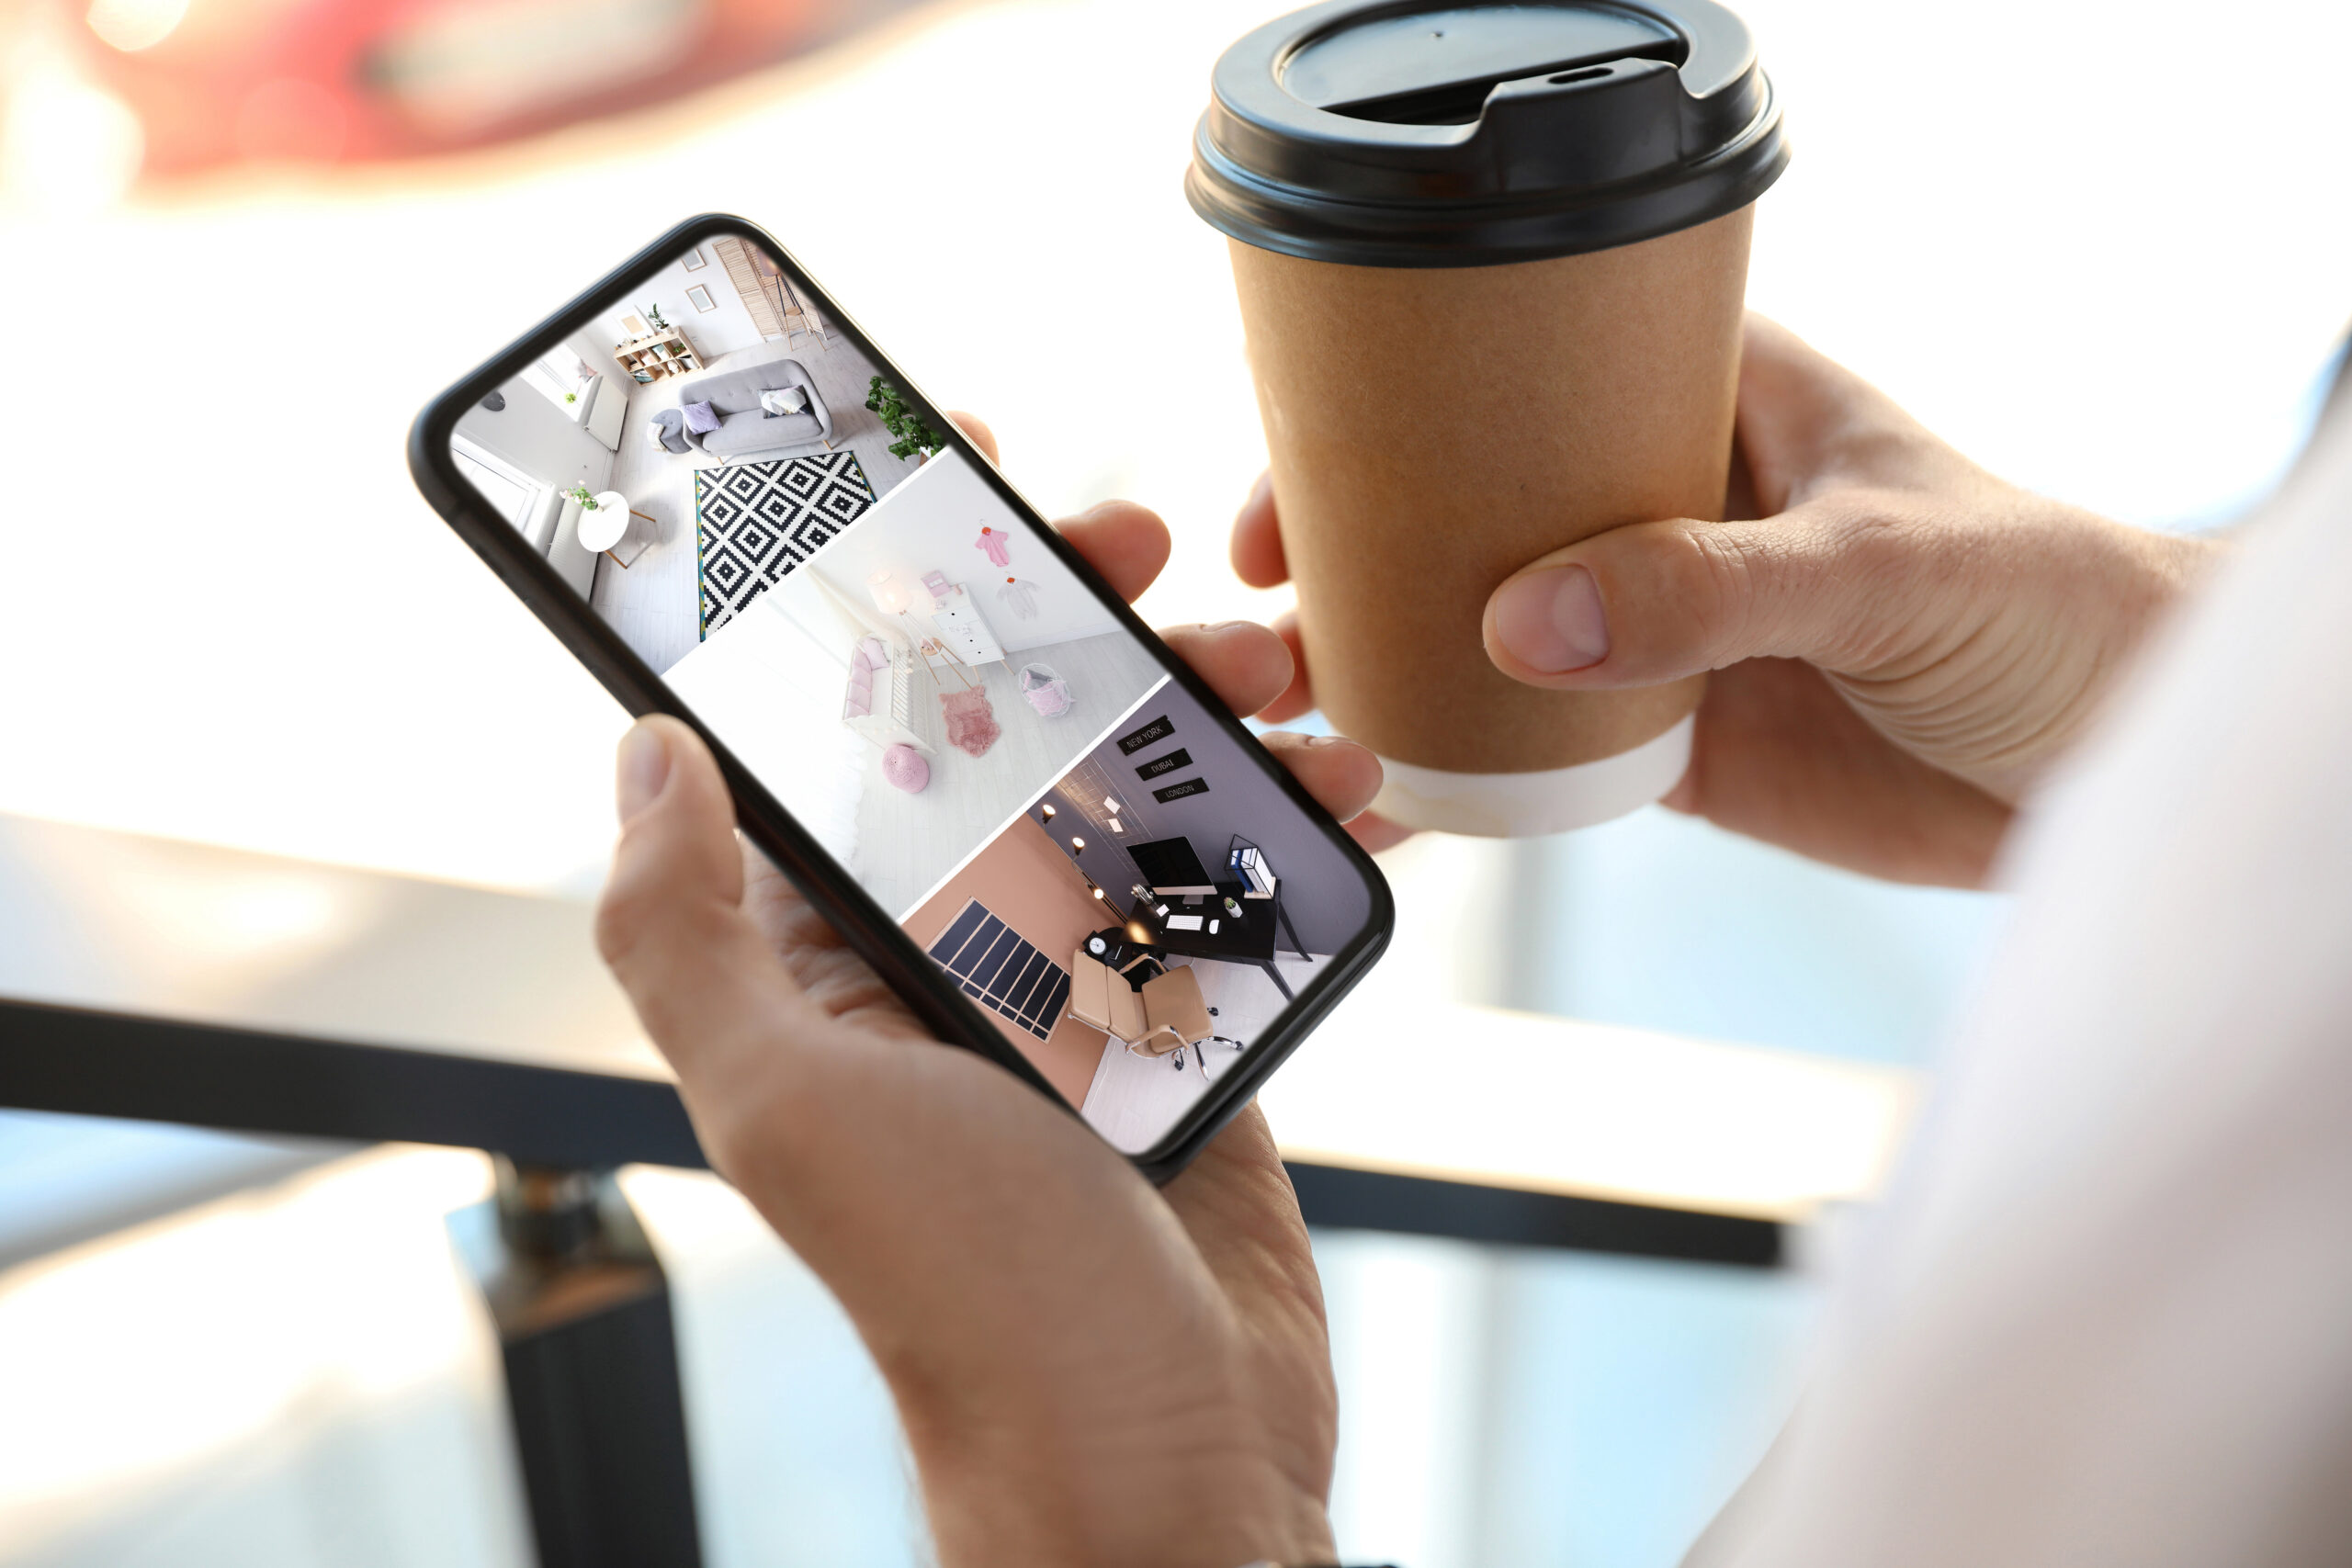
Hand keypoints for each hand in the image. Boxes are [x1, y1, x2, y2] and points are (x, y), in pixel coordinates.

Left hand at [596, 415, 1380, 1567]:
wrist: (1165, 1448)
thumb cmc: (972, 1292)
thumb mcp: (792, 1103)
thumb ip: (692, 930)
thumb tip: (639, 752)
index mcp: (824, 950)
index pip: (836, 722)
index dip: (880, 583)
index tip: (948, 465)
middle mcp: (944, 948)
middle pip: (1005, 722)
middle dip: (1072, 612)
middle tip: (1141, 545)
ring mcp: (1080, 976)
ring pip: (1138, 780)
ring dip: (1212, 700)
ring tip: (1284, 668)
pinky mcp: (1194, 1014)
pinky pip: (1242, 874)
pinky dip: (1301, 814)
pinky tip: (1356, 780)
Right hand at [1234, 315, 2220, 884]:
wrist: (2108, 765)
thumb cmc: (2041, 604)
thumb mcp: (1880, 566)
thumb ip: (1710, 587)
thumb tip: (1526, 624)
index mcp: (1711, 401)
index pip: (1527, 379)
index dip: (1402, 415)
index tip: (1305, 471)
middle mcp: (1660, 507)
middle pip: (1475, 510)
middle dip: (1365, 549)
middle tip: (1269, 604)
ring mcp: (1652, 629)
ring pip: (1486, 634)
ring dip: (1393, 664)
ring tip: (1296, 700)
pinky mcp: (1664, 743)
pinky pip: (1533, 753)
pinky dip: (1460, 773)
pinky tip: (1385, 791)